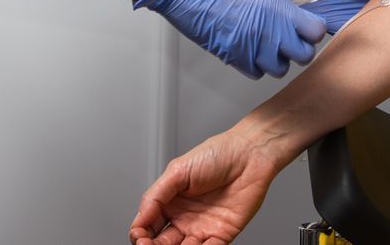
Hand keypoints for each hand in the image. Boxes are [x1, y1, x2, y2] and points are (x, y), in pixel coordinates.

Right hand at [129, 128, 286, 244]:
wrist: (250, 154)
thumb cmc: (218, 154)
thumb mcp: (178, 170)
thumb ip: (156, 195)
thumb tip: (139, 219)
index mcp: (170, 202)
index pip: (147, 226)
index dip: (140, 234)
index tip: (139, 236)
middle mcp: (184, 218)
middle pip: (161, 243)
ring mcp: (202, 228)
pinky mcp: (222, 235)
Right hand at [137, 0, 326, 78]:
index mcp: (276, 8)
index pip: (315, 32)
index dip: (314, 28)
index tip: (308, 22)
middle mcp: (266, 32)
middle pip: (303, 55)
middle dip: (301, 46)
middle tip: (293, 33)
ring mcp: (248, 47)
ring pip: (279, 68)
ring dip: (279, 58)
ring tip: (271, 41)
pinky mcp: (230, 56)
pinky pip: (255, 72)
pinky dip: (257, 64)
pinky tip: (253, 47)